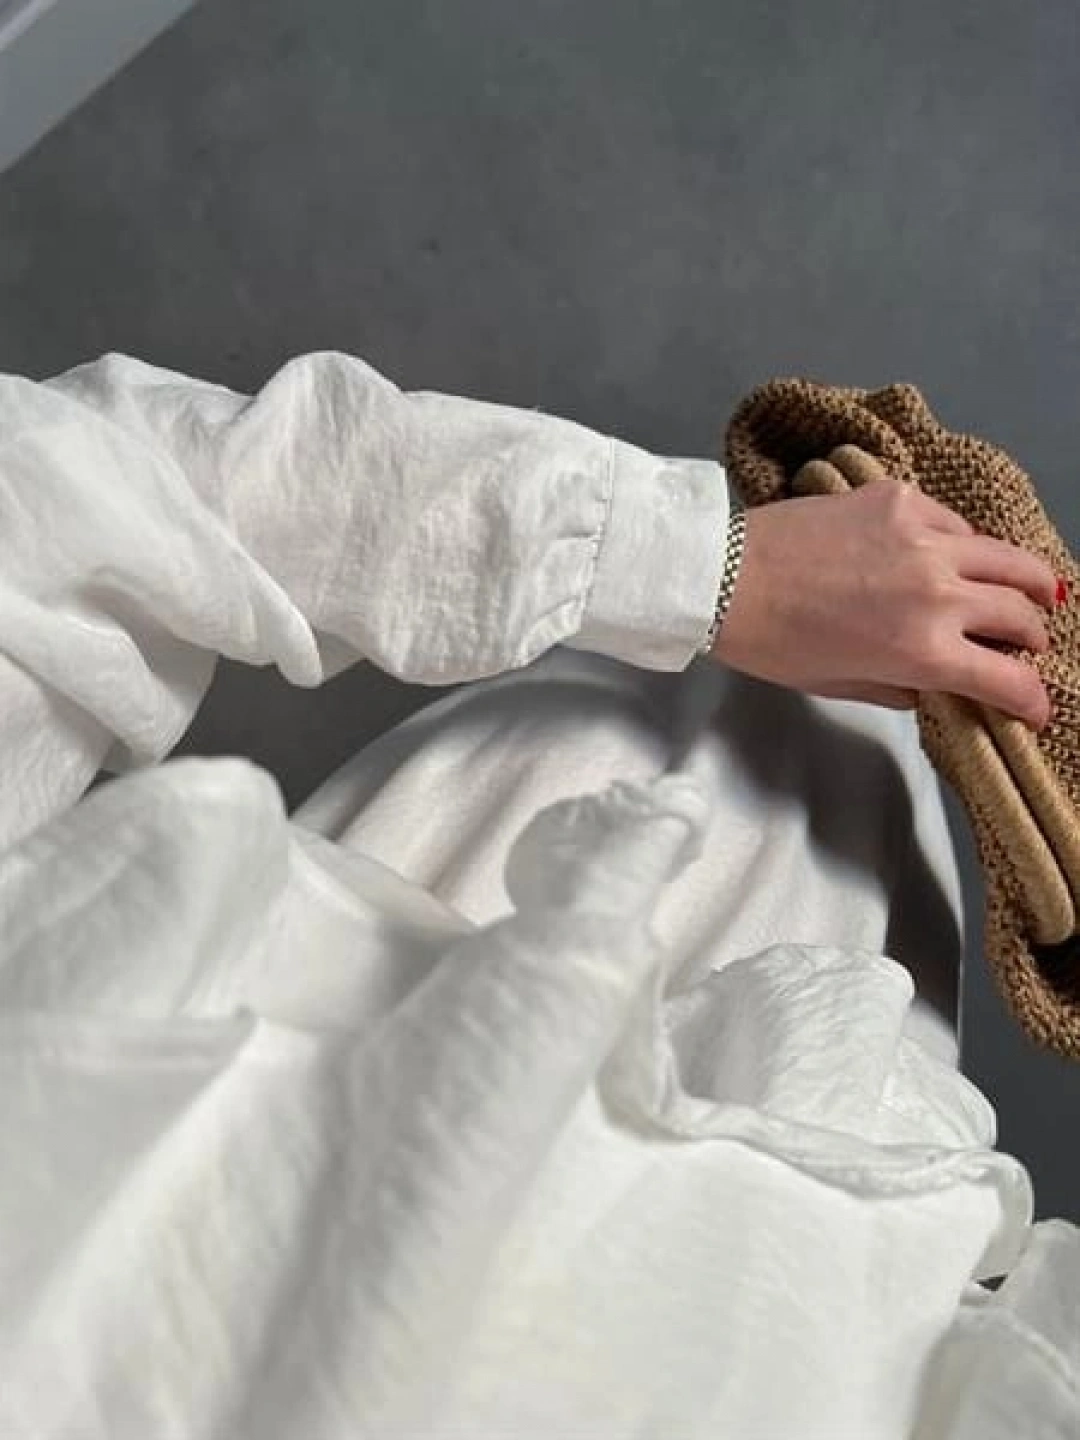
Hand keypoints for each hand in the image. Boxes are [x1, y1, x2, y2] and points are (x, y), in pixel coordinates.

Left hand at [708, 473, 1058, 729]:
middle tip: (1033, 644)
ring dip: (1029, 581)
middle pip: (1021, 614)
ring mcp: (925, 538)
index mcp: (924, 650)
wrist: (723, 577)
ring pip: (1007, 557)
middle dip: (1036, 638)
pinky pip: (956, 523)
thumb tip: (938, 685)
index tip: (1036, 709)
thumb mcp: (840, 684)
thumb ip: (902, 687)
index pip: (1009, 680)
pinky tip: (958, 554)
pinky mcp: (902, 499)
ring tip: (1035, 591)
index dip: (1032, 701)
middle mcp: (938, 593)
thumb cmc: (773, 642)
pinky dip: (966, 545)